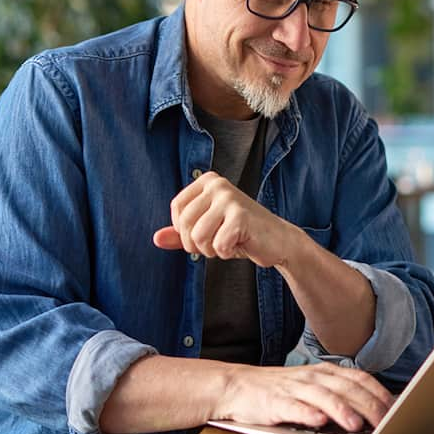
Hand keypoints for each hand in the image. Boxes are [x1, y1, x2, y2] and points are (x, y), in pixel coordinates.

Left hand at [153, 172, 299, 267]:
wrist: (277, 241)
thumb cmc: (241, 234)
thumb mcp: (207, 231)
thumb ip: (181, 234)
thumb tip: (156, 238)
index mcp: (207, 181)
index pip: (177, 209)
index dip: (184, 230)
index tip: (204, 233)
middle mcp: (218, 184)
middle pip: (185, 224)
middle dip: (197, 244)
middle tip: (217, 243)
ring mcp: (230, 198)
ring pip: (199, 236)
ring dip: (212, 249)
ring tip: (229, 242)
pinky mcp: (241, 216)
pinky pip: (218, 245)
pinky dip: (227, 252)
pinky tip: (241, 243)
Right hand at [214, 362, 394, 430]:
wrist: (237, 385)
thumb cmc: (279, 390)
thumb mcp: (311, 386)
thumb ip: (337, 393)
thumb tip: (369, 409)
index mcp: (325, 372)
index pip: (359, 379)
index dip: (379, 392)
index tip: (396, 408)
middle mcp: (312, 377)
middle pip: (346, 388)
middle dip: (368, 405)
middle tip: (385, 420)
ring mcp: (294, 388)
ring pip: (323, 396)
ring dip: (341, 410)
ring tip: (356, 424)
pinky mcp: (275, 402)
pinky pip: (294, 407)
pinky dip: (308, 413)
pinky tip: (318, 421)